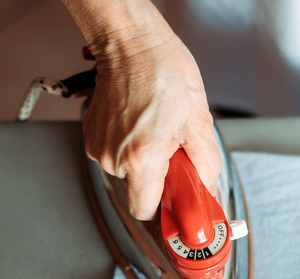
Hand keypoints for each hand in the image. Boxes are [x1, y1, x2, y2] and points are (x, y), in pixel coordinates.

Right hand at [82, 26, 219, 219]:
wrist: (131, 43)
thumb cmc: (163, 72)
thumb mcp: (199, 121)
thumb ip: (205, 166)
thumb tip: (208, 190)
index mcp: (141, 158)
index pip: (144, 212)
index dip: (164, 214)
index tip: (179, 213)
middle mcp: (113, 156)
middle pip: (139, 189)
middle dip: (161, 178)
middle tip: (176, 153)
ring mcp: (99, 145)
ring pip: (128, 171)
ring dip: (147, 159)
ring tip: (159, 129)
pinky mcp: (91, 133)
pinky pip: (117, 153)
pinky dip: (133, 145)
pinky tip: (144, 122)